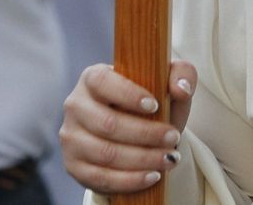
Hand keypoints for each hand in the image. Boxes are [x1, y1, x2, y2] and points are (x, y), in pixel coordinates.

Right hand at [61, 63, 196, 192]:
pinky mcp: (74, 165)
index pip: (103, 82)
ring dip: (142, 159)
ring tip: (169, 158)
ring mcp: (71, 137)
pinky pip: (101, 177)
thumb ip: (182, 73)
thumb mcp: (169, 83)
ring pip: (105, 153)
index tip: (155, 106)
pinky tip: (153, 176)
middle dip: (145, 134)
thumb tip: (181, 88)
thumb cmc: (152, 103)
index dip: (128, 95)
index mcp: (93, 78)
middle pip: (107, 123)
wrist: (136, 133)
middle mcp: (76, 105)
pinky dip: (130, 180)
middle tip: (173, 138)